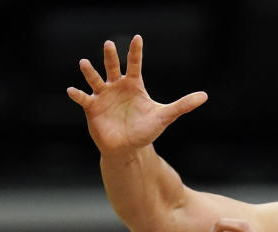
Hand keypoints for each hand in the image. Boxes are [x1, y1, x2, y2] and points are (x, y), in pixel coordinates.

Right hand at [66, 34, 207, 155]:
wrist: (128, 147)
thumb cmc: (145, 130)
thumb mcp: (165, 116)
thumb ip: (183, 105)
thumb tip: (204, 96)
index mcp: (133, 85)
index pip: (134, 64)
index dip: (136, 52)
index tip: (137, 38)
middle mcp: (117, 86)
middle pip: (113, 67)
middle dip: (111, 57)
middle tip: (109, 44)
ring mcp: (103, 96)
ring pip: (95, 79)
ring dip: (90, 72)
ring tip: (85, 63)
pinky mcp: (92, 108)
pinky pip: (84, 99)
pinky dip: (79, 94)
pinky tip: (73, 90)